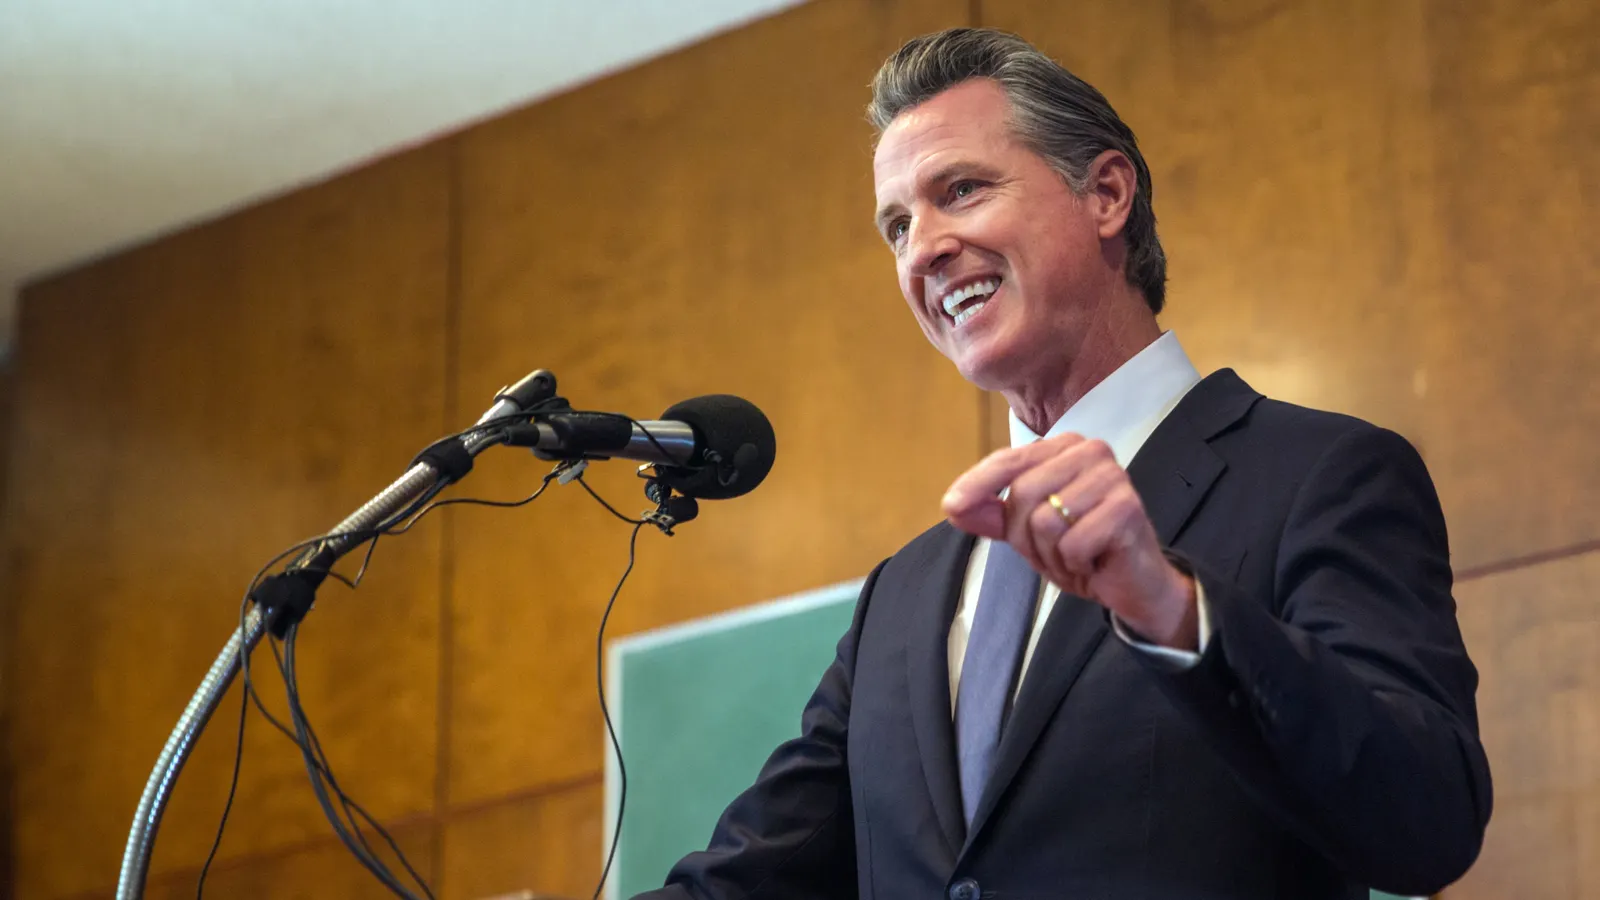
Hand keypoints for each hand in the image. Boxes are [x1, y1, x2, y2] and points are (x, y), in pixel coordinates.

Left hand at [942, 434, 1198, 649]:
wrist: (1132, 584)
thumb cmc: (1081, 549)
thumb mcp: (1027, 531)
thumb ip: (993, 514)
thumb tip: (954, 505)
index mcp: (1064, 447)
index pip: (1008, 461)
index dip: (977, 484)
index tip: (951, 505)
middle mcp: (1090, 451)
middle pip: (1023, 493)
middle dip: (1027, 536)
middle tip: (1053, 551)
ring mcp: (1112, 476)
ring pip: (1045, 519)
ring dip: (1052, 553)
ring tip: (1075, 556)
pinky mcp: (1127, 508)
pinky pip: (1072, 542)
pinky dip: (1074, 563)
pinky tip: (1093, 561)